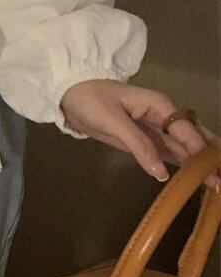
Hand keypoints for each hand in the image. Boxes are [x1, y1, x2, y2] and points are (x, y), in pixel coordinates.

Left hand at [60, 81, 214, 187]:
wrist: (71, 95)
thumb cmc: (92, 102)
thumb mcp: (114, 122)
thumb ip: (139, 146)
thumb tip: (162, 174)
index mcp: (159, 105)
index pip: (186, 130)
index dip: (200, 150)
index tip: (212, 170)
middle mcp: (164, 116)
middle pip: (194, 136)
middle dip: (210, 155)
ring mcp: (157, 129)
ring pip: (186, 146)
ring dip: (201, 162)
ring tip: (217, 180)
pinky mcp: (148, 140)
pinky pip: (171, 153)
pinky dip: (185, 164)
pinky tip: (196, 177)